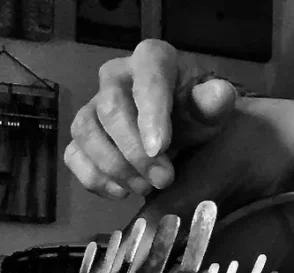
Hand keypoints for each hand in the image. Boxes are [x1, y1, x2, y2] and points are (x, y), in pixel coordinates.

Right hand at [66, 39, 237, 199]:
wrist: (180, 132)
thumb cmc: (194, 115)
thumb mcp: (211, 110)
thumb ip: (214, 103)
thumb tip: (219, 94)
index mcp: (151, 60)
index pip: (146, 78)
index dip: (151, 114)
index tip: (161, 147)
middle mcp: (115, 77)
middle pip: (110, 109)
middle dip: (135, 151)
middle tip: (163, 179)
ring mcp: (93, 107)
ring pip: (85, 132)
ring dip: (114, 167)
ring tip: (145, 188)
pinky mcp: (81, 137)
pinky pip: (73, 155)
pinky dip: (95, 178)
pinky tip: (122, 191)